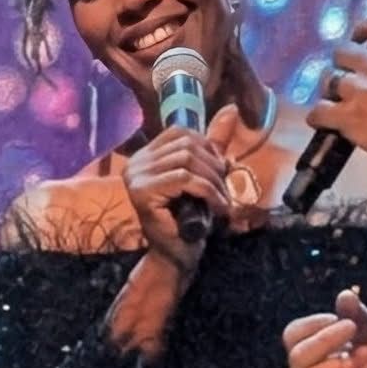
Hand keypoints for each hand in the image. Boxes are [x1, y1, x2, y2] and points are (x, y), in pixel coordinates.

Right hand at [122, 104, 243, 268]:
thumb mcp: (203, 177)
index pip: (180, 132)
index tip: (220, 170)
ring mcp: (135, 177)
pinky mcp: (142, 192)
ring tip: (222, 200)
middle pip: (186, 146)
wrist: (176, 257)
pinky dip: (209, 191)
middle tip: (225, 190)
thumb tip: (231, 110)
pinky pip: (185, 179)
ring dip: (214, 181)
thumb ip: (212, 146)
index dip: (207, 146)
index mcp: (145, 156)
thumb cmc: (189, 220)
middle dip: (214, 166)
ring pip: (188, 161)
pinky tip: (218, 207)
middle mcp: (136, 163)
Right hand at [283, 287, 366, 367]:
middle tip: (352, 329)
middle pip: (297, 355)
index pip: (292, 336)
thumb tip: (345, 295)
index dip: (313, 324)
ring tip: (361, 356)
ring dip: (337, 361)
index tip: (340, 318)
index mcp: (308, 358)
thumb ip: (360, 318)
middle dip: (325, 339)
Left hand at [305, 15, 366, 175]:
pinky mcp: (349, 117)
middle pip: (342, 51)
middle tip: (347, 75)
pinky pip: (318, 111)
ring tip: (335, 99)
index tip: (358, 38)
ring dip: (331, 88)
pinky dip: (318, 116)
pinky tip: (323, 120)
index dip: (361, 30)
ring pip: (328, 79)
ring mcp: (360, 89)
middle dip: (343, 62)